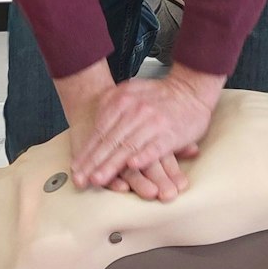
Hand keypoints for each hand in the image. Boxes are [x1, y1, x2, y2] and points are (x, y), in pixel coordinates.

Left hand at [71, 67, 223, 199]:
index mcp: (122, 100)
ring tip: (98, 178)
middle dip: (93, 163)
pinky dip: (143, 157)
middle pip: (110, 141)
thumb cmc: (160, 95)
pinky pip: (154, 147)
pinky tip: (132, 166)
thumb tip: (93, 120)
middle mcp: (135, 110)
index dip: (86, 152)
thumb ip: (112, 103)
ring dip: (111, 165)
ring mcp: (152, 122)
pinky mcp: (169, 134)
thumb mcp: (131, 90)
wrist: (191, 89)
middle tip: (81, 179)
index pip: (100, 131)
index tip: (76, 168)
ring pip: (127, 147)